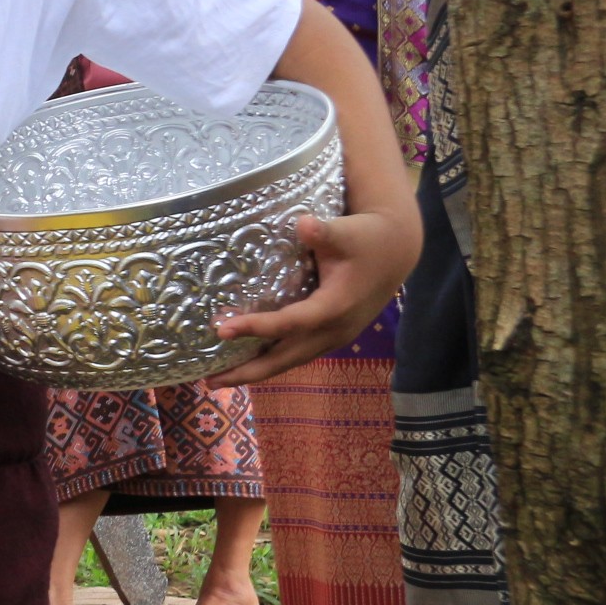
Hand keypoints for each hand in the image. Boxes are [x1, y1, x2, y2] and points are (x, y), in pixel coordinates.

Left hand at [207, 210, 416, 386]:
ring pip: (291, 361)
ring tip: (220, 379)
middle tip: (210, 381)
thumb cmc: (366, 239)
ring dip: (257, 372)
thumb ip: (324, 231)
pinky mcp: (331, 336)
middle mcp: (334, 330)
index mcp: (335, 307)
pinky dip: (271, 362)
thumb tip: (303, 224)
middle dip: (248, 371)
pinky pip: (297, 354)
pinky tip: (247, 363)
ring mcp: (334, 338)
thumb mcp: (346, 232)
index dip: (256, 328)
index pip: (289, 324)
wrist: (396, 252)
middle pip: (285, 358)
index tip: (221, 329)